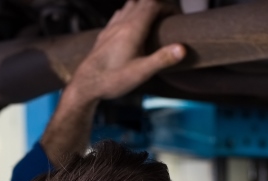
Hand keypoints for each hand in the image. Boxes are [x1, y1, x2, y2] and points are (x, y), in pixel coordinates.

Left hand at [41, 0, 185, 164]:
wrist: (86, 85)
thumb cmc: (112, 80)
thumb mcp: (141, 73)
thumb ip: (162, 59)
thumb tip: (182, 49)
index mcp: (133, 29)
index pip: (154, 5)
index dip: (168, 6)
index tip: (177, 16)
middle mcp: (121, 23)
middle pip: (143, 2)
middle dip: (158, 5)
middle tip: (168, 17)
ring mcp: (111, 27)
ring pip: (129, 5)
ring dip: (143, 7)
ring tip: (154, 19)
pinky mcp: (104, 34)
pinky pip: (119, 14)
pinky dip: (130, 13)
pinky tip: (131, 24)